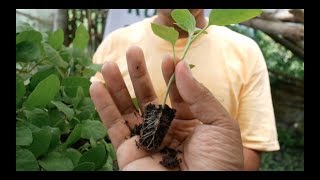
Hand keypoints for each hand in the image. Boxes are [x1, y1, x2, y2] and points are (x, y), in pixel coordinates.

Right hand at [90, 46, 243, 169]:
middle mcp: (166, 130)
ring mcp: (147, 140)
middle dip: (139, 74)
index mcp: (190, 124)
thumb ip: (200, 96)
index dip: (171, 76)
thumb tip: (182, 68)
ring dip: (116, 86)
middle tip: (132, 50)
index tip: (168, 59)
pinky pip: (114, 127)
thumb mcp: (220, 125)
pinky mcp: (128, 152)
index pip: (177, 95)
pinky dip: (103, 107)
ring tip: (108, 64)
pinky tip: (97, 86)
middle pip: (148, 97)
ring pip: (127, 109)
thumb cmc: (219, 164)